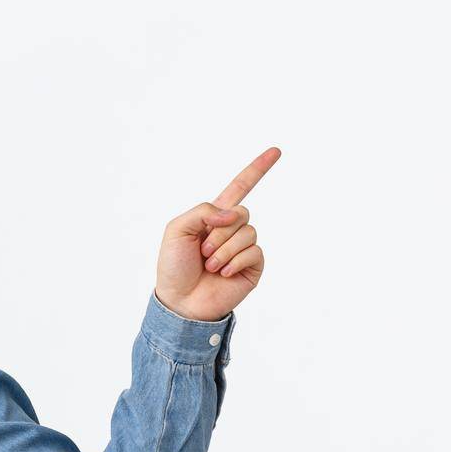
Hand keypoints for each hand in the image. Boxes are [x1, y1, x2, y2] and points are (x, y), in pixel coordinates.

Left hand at [154, 146, 278, 321]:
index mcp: (214, 217)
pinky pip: (254, 251)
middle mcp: (232, 229)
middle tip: (202, 252)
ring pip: (248, 232)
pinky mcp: (253, 266)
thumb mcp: (177, 229)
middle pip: (242, 212)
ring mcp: (244, 248)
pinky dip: (235, 261)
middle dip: (219, 232)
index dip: (257, 169)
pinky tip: (224, 273)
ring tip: (210, 265)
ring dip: (224, 250)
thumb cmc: (174, 266)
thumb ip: (203, 211)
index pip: (240, 187)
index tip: (276, 150)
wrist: (180, 301)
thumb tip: (234, 214)